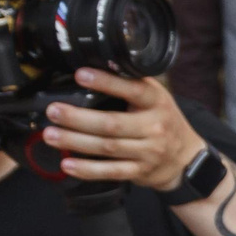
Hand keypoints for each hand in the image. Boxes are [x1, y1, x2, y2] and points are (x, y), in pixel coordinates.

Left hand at [44, 71, 202, 189]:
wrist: (185, 157)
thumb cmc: (163, 121)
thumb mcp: (156, 97)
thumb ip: (132, 84)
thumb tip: (97, 64)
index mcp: (156, 102)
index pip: (132, 90)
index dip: (106, 82)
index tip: (80, 75)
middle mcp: (154, 127)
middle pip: (112, 124)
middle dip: (78, 118)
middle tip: (54, 111)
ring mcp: (148, 152)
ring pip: (107, 147)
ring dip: (75, 141)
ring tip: (51, 135)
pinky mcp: (139, 171)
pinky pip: (111, 172)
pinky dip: (87, 169)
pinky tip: (68, 164)